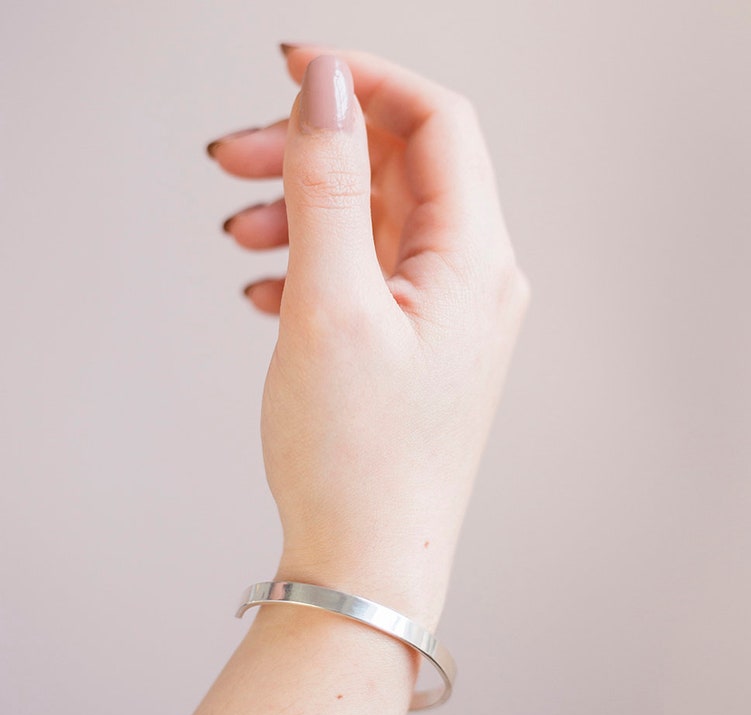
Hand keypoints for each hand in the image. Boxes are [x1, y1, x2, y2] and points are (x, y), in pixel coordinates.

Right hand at [209, 47, 528, 628]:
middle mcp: (473, 282)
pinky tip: (266, 293)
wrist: (367, 564)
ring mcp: (445, 316)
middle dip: (313, 152)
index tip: (292, 70)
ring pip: (373, 224)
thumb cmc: (357, 458)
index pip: (438, 124)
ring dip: (302, 211)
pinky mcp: (414, 346)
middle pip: (397, 171)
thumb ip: (328, 186)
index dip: (366, 82)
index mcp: (475, 262)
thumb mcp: (331, 306)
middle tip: (231, 158)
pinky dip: (312, 264)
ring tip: (238, 238)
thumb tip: (328, 88)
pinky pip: (364, 275)